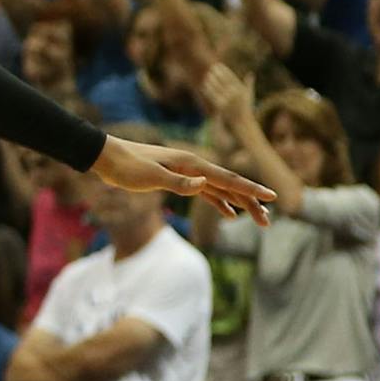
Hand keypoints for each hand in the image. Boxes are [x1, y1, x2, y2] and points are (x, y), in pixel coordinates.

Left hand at [90, 133, 272, 222]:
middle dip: (250, 202)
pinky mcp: (178, 179)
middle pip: (229, 185)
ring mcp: (187, 172)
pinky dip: (219, 202)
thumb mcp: (150, 176)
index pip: (228, 178)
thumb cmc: (126, 166)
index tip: (272, 197)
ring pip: (220, 189)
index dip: (250, 190)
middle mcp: (194, 166)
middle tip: (268, 222)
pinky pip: (206, 192)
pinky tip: (229, 213)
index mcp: (191, 163)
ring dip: (239, 203)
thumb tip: (203, 184)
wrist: (107, 158)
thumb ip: (177, 182)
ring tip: (259, 218)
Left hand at [199, 62, 255, 123]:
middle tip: (211, 68)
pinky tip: (204, 85)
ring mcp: (228, 100)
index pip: (231, 77)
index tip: (218, 65)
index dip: (224, 70)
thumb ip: (249, 84)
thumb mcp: (249, 95)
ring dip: (211, 80)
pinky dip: (208, 90)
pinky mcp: (221, 106)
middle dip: (217, 73)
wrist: (242, 123)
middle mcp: (235, 94)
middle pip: (224, 81)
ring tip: (207, 75)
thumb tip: (251, 74)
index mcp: (241, 90)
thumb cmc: (246, 108)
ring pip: (217, 87)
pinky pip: (213, 96)